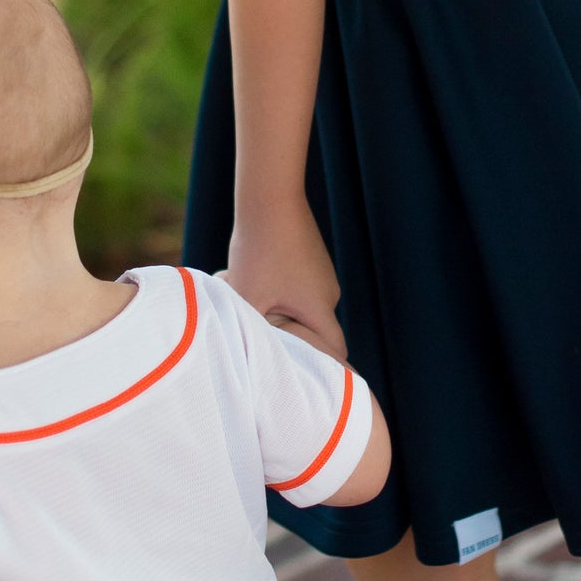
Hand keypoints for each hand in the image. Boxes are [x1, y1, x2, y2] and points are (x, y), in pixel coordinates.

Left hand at [225, 200, 344, 358]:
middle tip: (263, 337)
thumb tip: (246, 351)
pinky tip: (252, 277)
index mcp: (320, 307)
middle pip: (313, 330)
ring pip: (301, 306)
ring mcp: (321, 274)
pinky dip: (277, 290)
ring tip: (249, 299)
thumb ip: (251, 329)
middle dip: (289, 336)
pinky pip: (296, 287)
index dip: (325, 369)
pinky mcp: (311, 260)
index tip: (309, 380)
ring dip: (278, 309)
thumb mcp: (248, 297)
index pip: (334, 351)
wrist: (269, 200)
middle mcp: (328, 293)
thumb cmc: (258, 250)